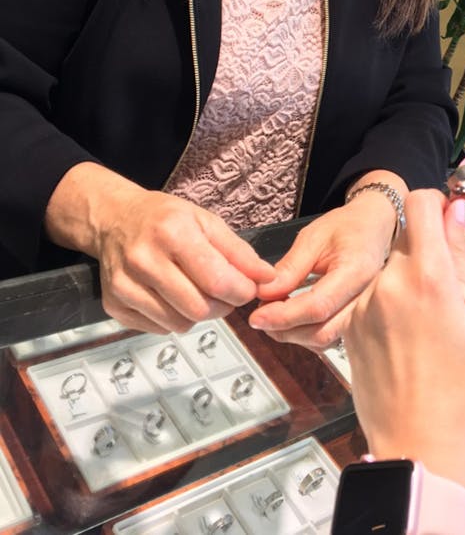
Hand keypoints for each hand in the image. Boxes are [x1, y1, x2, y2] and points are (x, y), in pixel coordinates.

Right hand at [45, 163, 275, 332]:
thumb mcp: (206, 221)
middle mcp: (144, 259)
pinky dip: (174, 318)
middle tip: (224, 292)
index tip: (248, 288)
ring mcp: (125, 286)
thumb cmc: (163, 218)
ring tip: (196, 291)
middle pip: (199, 308)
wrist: (114, 219)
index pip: (217, 280)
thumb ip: (239, 252)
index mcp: (172, 233)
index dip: (241, 291)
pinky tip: (172, 296)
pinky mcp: (115, 306)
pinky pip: (159, 329)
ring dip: (198, 314)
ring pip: (180, 324)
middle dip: (222, 306)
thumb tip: (267, 278)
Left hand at [250, 187, 397, 349]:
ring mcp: (364, 312)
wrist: (374, 227)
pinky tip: (292, 318)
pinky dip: (305, 333)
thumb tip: (263, 293)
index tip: (257, 317)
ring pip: (325, 339)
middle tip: (260, 316)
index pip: (317, 306)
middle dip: (285, 330)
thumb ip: (290, 267)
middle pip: (322, 332)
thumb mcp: (314, 237)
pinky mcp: (356, 319)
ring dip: (293, 335)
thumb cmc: (348, 227)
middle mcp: (366, 299)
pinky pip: (330, 337)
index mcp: (356, 271)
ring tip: (273, 314)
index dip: (284, 316)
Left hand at [345, 189, 464, 491]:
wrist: (421, 443)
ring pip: (388, 266)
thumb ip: (461, 258)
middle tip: (445, 279)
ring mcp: (364, 304)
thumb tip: (457, 212)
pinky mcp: (349, 325)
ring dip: (406, 276)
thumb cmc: (461, 389)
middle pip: (404, 235)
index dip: (437, 204)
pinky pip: (371, 295)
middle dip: (425, 245)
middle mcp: (388, 282)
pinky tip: (407, 336)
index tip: (449, 221)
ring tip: (427, 319)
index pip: (420, 202)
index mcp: (427, 276)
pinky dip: (388, 303)